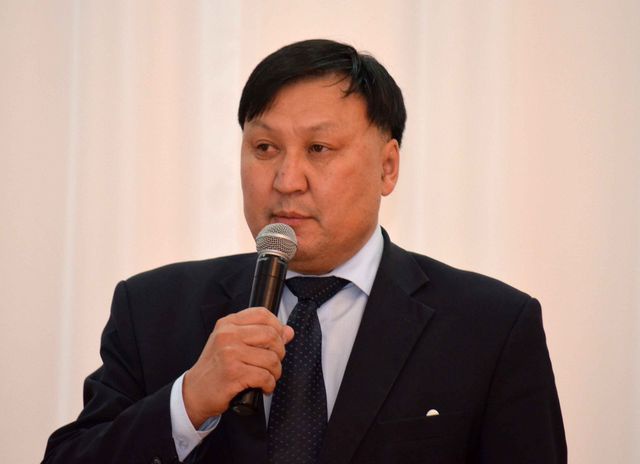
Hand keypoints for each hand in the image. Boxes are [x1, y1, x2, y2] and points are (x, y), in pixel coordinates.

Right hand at [182, 307, 293, 427]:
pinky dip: (269, 385)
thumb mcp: (232, 344)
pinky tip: (263, 387)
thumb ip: (259, 335)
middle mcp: (228, 335)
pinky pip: (265, 376)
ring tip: (268, 377)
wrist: (194, 392)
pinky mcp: (233, 373)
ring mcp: (230, 353)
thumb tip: (288, 332)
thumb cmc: (215, 368)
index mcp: (228, 324)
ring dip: (275, 372)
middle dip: (279, 352)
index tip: (278, 340)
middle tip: (273, 363)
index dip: (277, 326)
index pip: (262, 314)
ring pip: (271, 358)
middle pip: (271, 335)